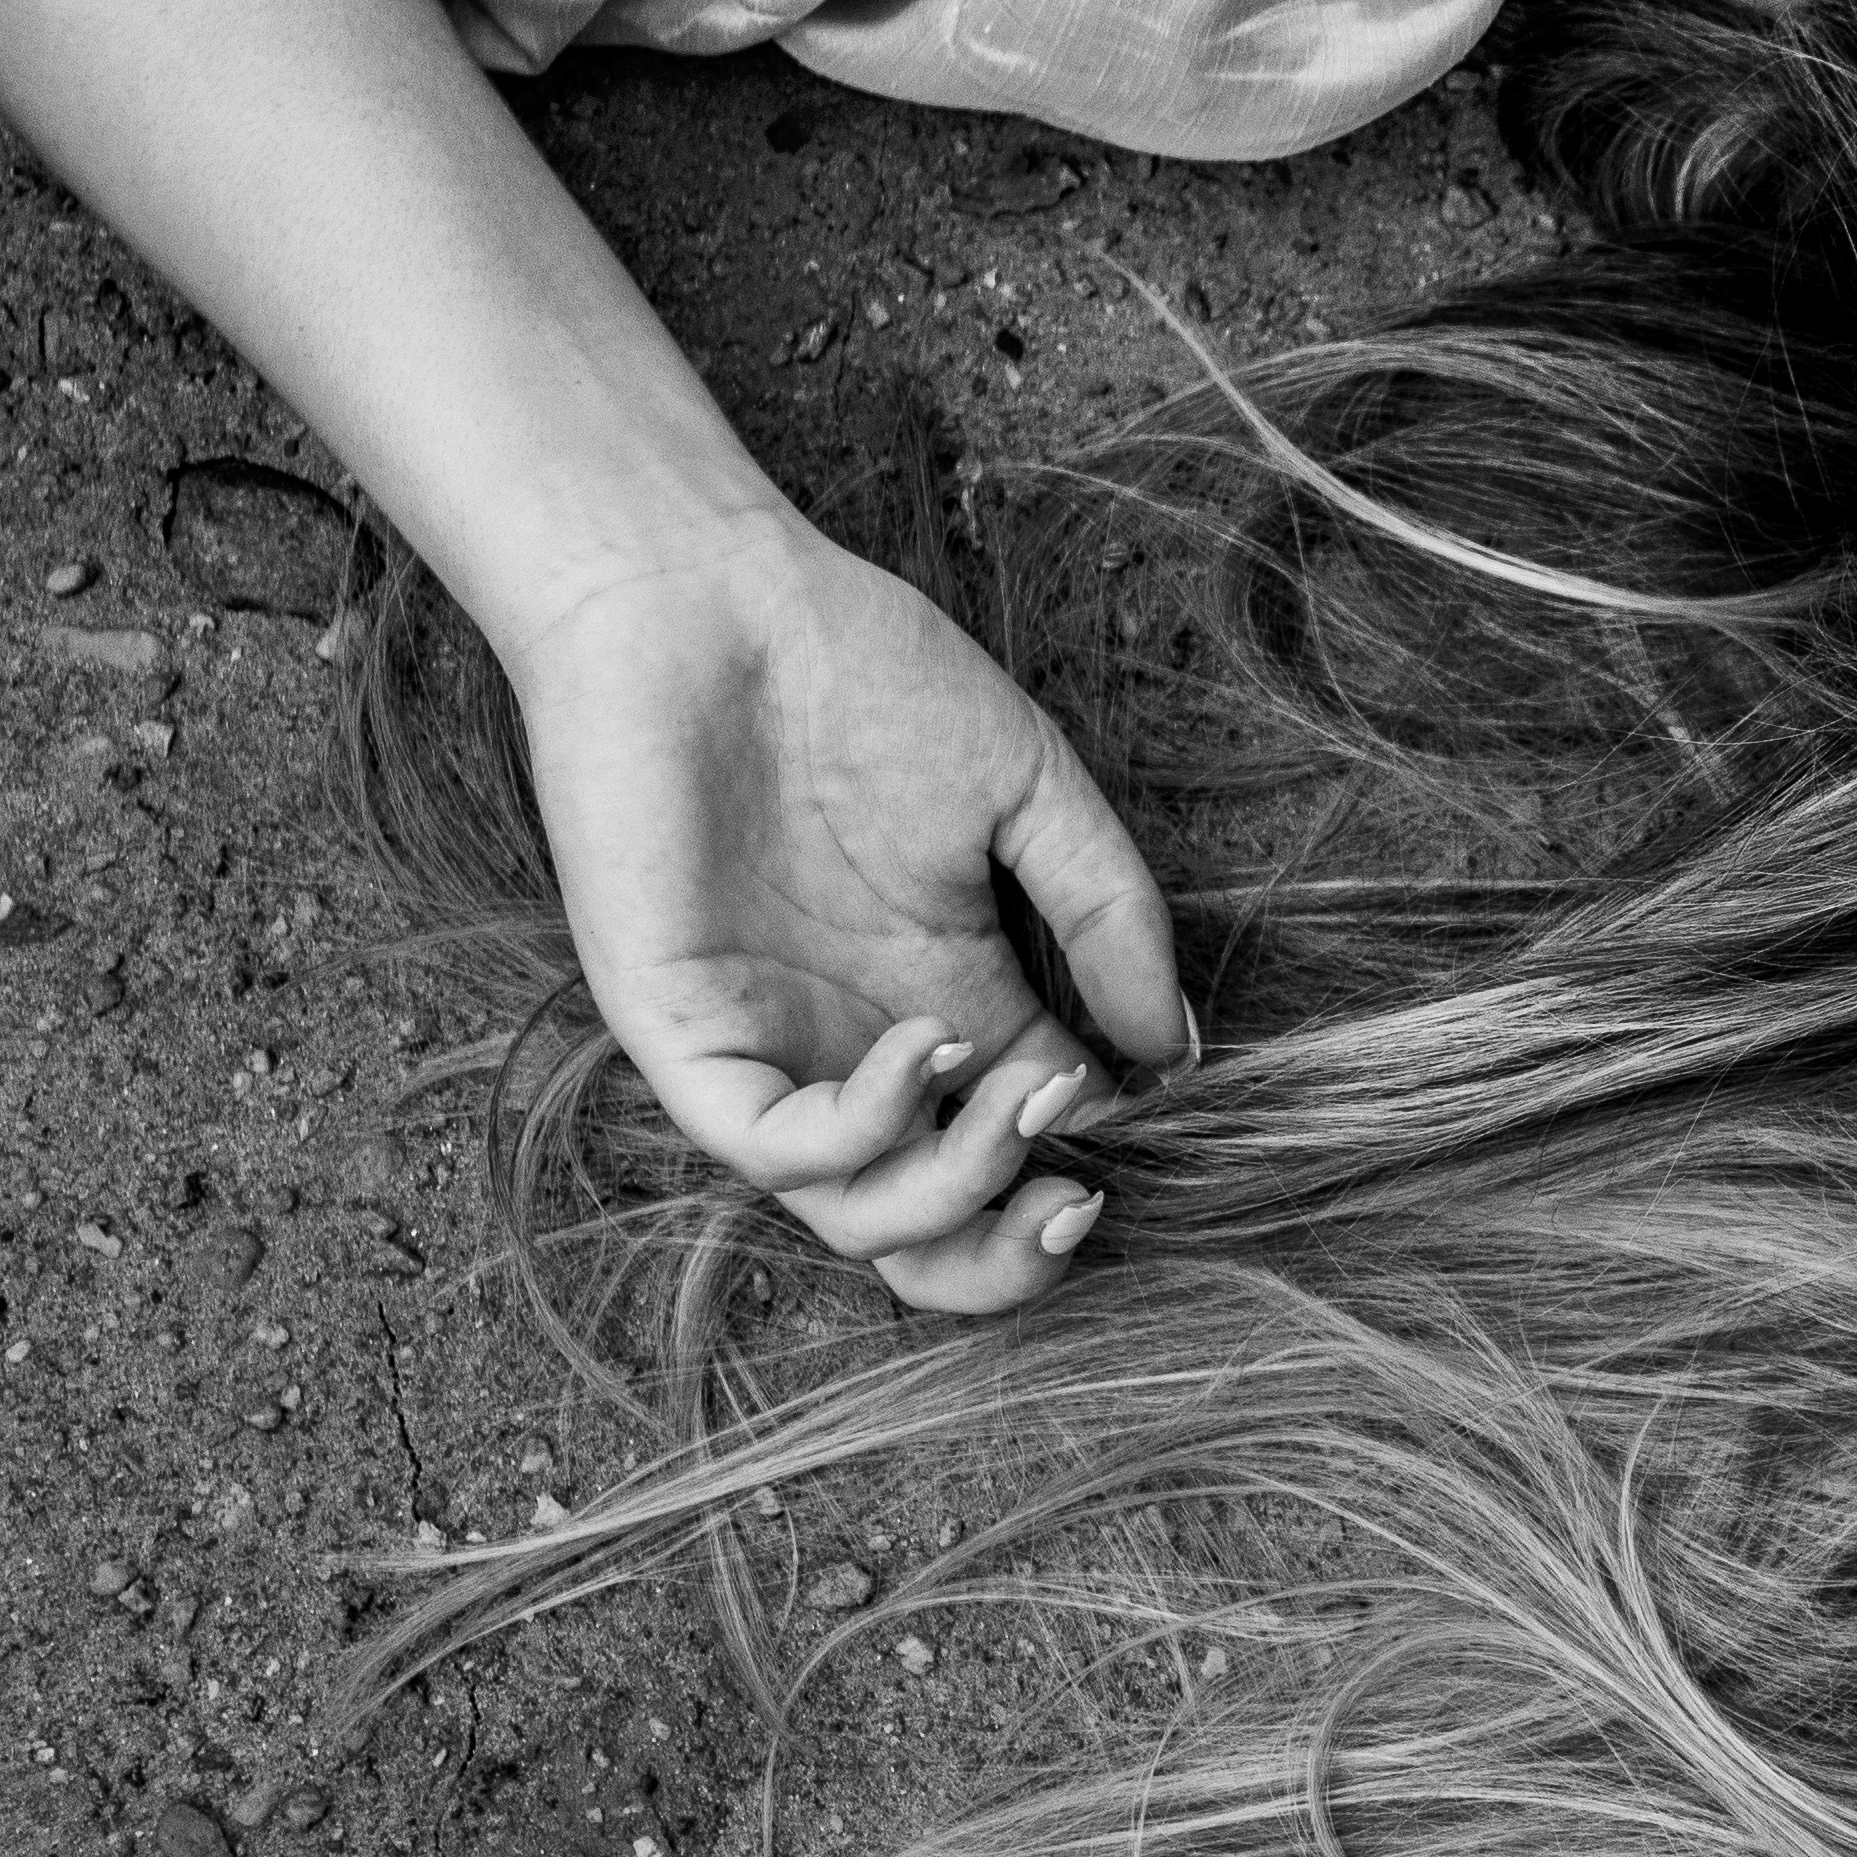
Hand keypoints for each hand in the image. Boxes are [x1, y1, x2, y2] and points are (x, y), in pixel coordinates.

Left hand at [498, 516, 1193, 1317]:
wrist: (708, 599)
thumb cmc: (860, 672)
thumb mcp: (1029, 791)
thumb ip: (1106, 915)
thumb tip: (1173, 1052)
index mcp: (944, 1001)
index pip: (1014, 1149)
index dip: (1077, 1173)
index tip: (1143, 1124)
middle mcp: (855, 1049)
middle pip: (924, 1233)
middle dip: (1006, 1258)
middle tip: (1077, 1201)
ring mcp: (769, 1048)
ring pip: (852, 1218)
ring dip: (955, 1188)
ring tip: (1016, 1098)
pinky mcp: (684, 1031)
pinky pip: (768, 1145)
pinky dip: (865, 1130)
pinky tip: (927, 1044)